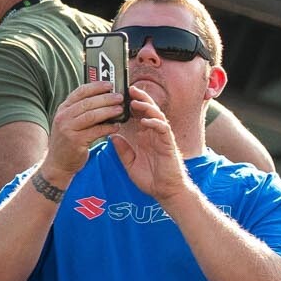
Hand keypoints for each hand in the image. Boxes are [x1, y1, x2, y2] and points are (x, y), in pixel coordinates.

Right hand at [43, 78, 126, 180]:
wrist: (58, 163)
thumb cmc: (69, 141)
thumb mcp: (70, 122)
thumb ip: (82, 111)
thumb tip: (104, 98)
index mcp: (63, 109)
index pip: (80, 92)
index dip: (96, 86)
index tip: (110, 84)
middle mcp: (63, 116)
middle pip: (87, 102)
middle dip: (106, 98)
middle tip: (120, 97)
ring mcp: (68, 128)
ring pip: (92, 115)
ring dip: (108, 111)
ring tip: (121, 109)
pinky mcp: (75, 141)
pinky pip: (95, 131)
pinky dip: (108, 127)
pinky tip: (117, 126)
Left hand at [107, 84, 187, 202]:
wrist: (165, 191)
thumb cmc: (150, 178)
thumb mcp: (129, 163)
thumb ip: (122, 149)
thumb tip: (112, 136)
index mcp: (144, 136)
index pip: (137, 116)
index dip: (129, 104)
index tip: (118, 96)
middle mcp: (153, 134)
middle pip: (148, 110)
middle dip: (139, 98)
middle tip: (128, 89)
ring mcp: (162, 138)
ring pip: (157, 115)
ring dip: (147, 107)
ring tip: (135, 101)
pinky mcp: (168, 144)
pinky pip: (163, 129)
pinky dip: (155, 123)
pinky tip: (145, 121)